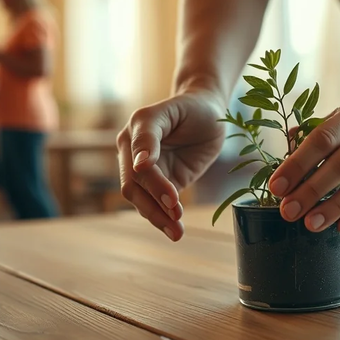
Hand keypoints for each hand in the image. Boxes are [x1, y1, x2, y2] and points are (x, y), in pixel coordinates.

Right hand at [118, 90, 226, 241]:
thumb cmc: (193, 107)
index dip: (152, 180)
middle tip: (177, 214)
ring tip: (177, 232)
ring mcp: (145, 170)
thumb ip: (152, 135)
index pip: (137, 160)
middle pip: (134, 185)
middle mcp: (133, 152)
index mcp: (135, 130)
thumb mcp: (176, 111)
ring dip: (157, 217)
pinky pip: (154, 206)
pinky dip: (163, 220)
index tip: (170, 196)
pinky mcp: (159, 184)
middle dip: (154, 203)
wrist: (207, 112)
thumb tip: (140, 164)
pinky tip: (175, 231)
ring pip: (140, 200)